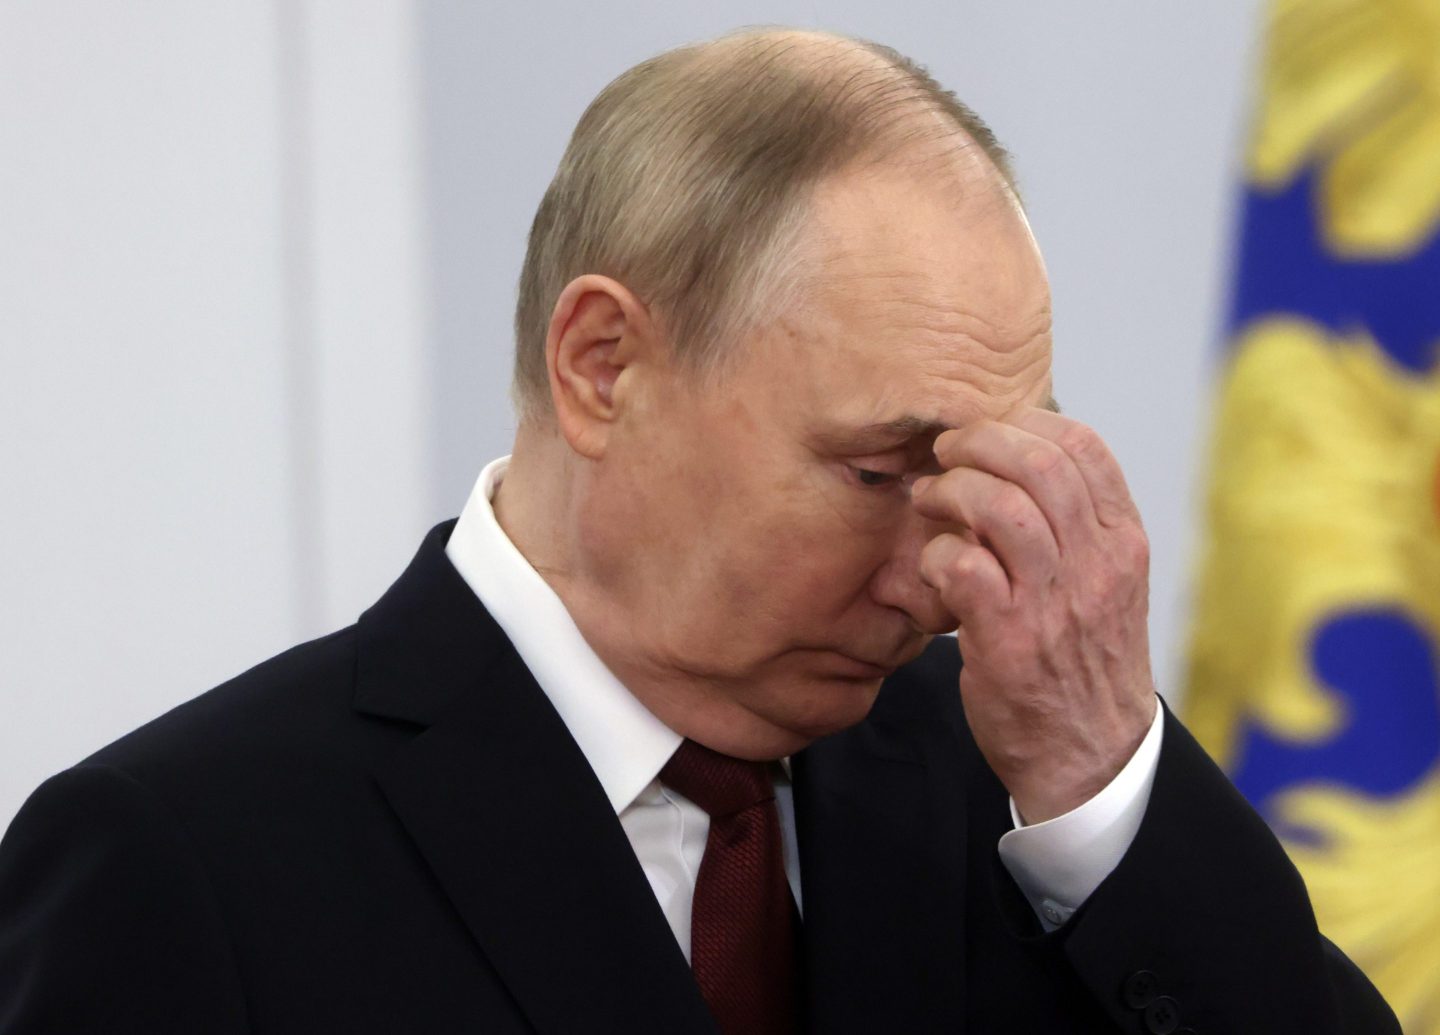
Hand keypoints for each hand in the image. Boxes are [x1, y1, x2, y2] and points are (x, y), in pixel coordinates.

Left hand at [910, 407, 1157, 822]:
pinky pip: (962, 566)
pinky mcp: (1008, 641)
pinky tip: (932, 565)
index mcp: (1122, 542)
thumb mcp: (1104, 583)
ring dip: (951, 491)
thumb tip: (1018, 460)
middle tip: (944, 453)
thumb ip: (1074, 525)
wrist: (1091, 755)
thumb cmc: (1083, 660)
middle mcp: (1096, 565)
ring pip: (999, 507)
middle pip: (1038, 464)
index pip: (1084, 448)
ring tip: (931, 501)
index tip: (988, 430)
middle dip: (978, 442)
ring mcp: (1054, 604)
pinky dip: (936, 553)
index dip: (1025, 421)